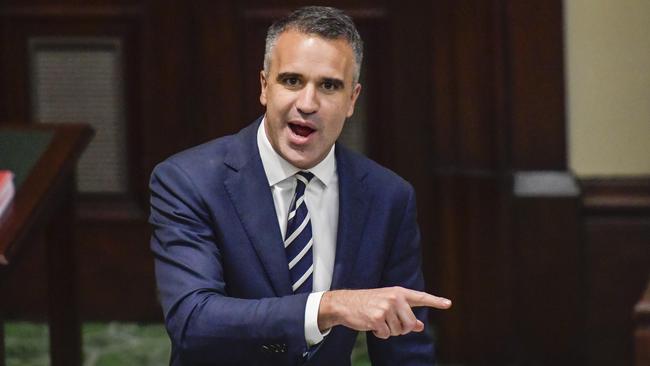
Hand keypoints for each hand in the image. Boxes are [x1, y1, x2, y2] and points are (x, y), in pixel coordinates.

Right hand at [317, 286, 450, 338]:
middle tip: (389, 323)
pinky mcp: (377, 317)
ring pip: (398, 331)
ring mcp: (386, 307)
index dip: (435, 301)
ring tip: (377, 320)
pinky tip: (371, 324)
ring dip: (388, 331)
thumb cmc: (368, 304)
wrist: (345, 303)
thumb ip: (405, 314)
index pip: (420, 297)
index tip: (448, 304)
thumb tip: (420, 326)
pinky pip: (386, 334)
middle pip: (410, 324)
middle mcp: (395, 298)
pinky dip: (379, 334)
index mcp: (399, 292)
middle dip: (401, 329)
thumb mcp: (388, 305)